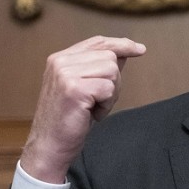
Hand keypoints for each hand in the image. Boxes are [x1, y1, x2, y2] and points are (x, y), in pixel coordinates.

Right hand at [20, 36, 146, 183]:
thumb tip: (124, 52)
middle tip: (99, 102)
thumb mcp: (83, 89)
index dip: (121, 44)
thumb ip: (99, 68)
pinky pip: (108, 88)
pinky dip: (106, 105)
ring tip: (93, 108)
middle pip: (109, 57)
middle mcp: (60, 61)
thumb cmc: (67, 121)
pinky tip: (92, 115)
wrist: (49, 146)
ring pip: (111, 71)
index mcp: (60, 59)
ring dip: (110, 94)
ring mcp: (65, 74)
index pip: (97, 42)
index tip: (140, 49)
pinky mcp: (74, 89)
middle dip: (114, 81)